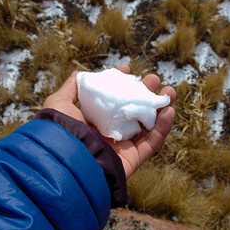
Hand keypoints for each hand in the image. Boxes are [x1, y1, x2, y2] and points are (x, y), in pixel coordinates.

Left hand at [43, 64, 175, 178]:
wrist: (66, 161)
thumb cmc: (60, 129)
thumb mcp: (59, 103)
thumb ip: (71, 89)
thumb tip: (79, 74)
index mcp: (92, 120)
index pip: (111, 100)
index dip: (120, 84)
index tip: (128, 69)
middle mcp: (108, 133)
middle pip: (132, 111)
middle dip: (144, 93)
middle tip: (153, 79)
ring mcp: (122, 147)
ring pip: (147, 126)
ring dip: (160, 108)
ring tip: (170, 91)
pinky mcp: (132, 159)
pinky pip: (152, 143)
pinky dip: (163, 128)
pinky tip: (170, 111)